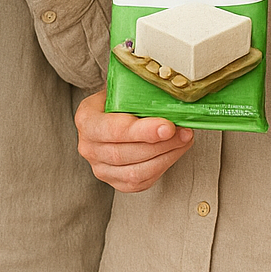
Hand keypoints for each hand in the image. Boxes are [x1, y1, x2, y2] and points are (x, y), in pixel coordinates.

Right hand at [74, 90, 192, 191]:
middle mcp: (88, 147)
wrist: (109, 117)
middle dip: (161, 144)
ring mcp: (100, 168)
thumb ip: (138, 93)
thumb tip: (170, 95)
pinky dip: (162, 167)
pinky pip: (142, 182)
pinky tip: (173, 152)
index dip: (143, 131)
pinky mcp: (116, 182)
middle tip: (184, 133)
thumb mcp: (121, 89)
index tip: (168, 127)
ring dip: (166, 157)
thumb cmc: (117, 102)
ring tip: (183, 141)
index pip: (114, 130)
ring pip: (135, 172)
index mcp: (86, 119)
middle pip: (125, 153)